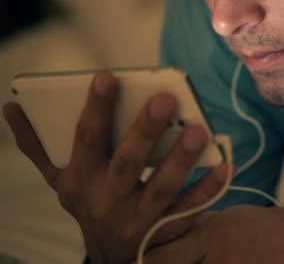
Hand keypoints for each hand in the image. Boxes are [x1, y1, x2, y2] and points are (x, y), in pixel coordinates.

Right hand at [3, 71, 230, 262]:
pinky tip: (224, 164)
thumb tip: (11, 108)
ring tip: (199, 130)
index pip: (86, 139)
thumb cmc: (91, 202)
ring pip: (161, 187)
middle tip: (166, 98)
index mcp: (81, 179)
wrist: (114, 257)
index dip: (95, 108)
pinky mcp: (166, 229)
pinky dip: (208, 188)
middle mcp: (107, 199)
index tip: (107, 76)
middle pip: (127, 162)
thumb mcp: (61, 178)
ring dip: (180, 159)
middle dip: (145, 130)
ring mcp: (138, 217)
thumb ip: (37, 145)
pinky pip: (189, 208)